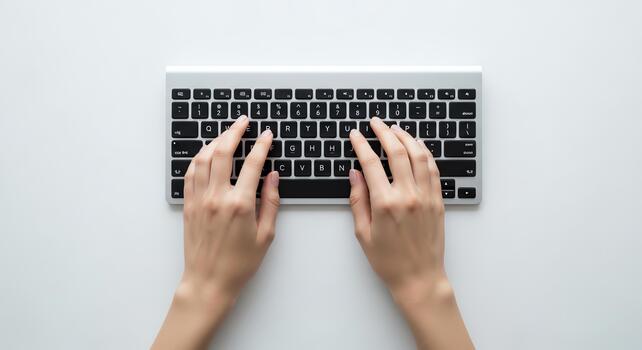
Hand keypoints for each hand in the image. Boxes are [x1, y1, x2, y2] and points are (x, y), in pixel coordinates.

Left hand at [153, 116, 279, 349]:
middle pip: (223, 152)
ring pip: (203, 158)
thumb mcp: (265, 235)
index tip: (266, 135)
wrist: (208, 282)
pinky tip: (206, 154)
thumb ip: (270, 201)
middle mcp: (217, 197)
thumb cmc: (239, 264)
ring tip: (226, 134)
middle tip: (243, 122)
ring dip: (215, 141)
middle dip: (235, 132)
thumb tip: (273, 176)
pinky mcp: (189, 205)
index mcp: (240, 204)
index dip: (262, 145)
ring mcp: (200, 200)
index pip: (253, 164)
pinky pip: (190, 173)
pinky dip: (199, 158)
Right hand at [348, 117, 472, 349]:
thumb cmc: (389, 261)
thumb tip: (355, 174)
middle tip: (375, 123)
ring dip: (406, 137)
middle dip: (384, 132)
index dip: (361, 144)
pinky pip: (433, 169)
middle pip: (396, 151)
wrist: (419, 278)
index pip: (371, 163)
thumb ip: (358, 200)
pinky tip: (417, 146)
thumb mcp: (363, 233)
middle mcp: (408, 196)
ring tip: (395, 129)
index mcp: (385, 204)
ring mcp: (426, 197)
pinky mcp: (438, 201)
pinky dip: (425, 153)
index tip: (355, 135)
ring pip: (418, 155)